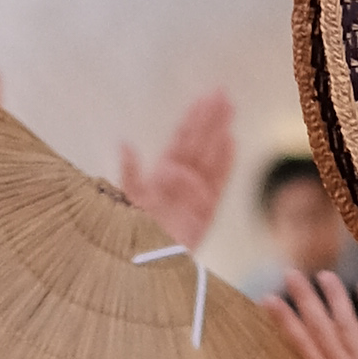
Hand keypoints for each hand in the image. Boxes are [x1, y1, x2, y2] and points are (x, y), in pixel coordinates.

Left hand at [116, 89, 235, 253]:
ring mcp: (196, 194)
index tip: (204, 98)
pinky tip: (232, 142)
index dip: (193, 118)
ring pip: (211, 156)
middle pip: (199, 142)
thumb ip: (129, 173)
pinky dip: (225, 162)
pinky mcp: (206, 210)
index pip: (182, 139)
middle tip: (222, 92)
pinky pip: (218, 182)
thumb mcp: (126, 201)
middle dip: (211, 118)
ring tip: (230, 109)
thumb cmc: (131, 234)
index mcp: (162, 174)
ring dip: (220, 132)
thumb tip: (125, 143)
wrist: (146, 266)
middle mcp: (181, 180)